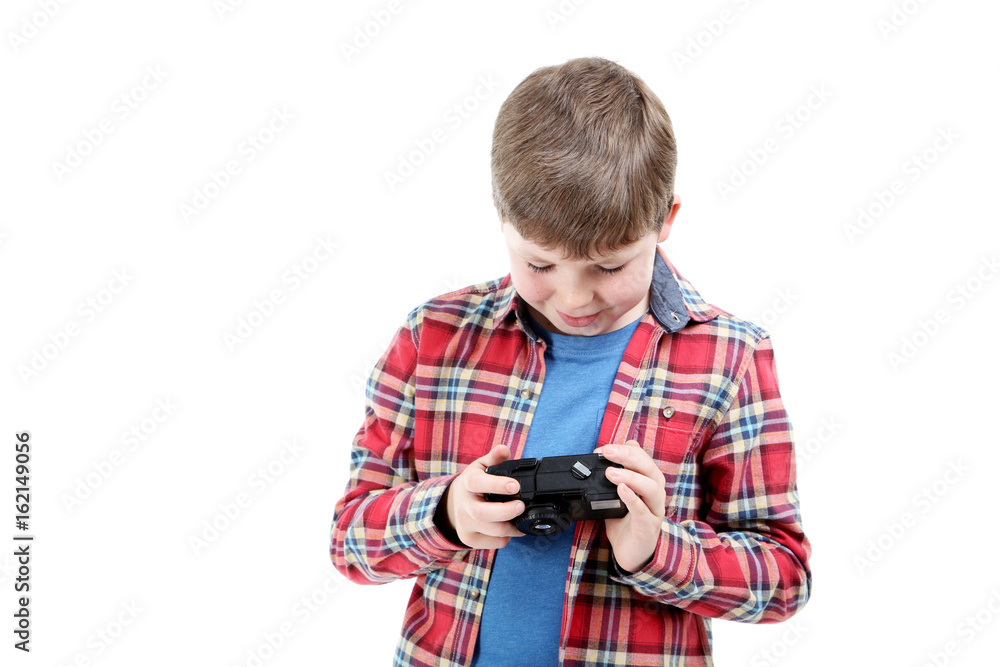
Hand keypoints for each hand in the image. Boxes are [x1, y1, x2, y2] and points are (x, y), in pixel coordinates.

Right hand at [442, 445, 525, 548]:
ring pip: (492, 531)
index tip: (516, 486)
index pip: (478, 483)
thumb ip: (495, 458)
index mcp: (468, 483)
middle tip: (521, 506)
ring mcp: (465, 524)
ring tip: (523, 519)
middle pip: (482, 513)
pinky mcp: (470, 539)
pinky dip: (507, 537)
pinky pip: (494, 543)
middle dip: (505, 512)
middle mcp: (464, 505)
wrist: (454, 503)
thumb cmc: (475, 483)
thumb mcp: (482, 467)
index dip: (497, 485)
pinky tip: (511, 528)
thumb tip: (504, 449)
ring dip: (512, 527)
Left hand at [595, 440, 666, 572]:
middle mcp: (655, 494)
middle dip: (628, 457)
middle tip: (607, 453)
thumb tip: (608, 453)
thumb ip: (616, 476)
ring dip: (631, 477)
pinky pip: (643, 511)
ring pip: (652, 488)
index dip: (624, 450)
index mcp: (649, 482)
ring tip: (610, 473)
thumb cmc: (625, 522)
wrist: (631, 553)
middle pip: (650, 469)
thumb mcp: (617, 495)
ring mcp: (654, 511)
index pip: (643, 458)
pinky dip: (633, 498)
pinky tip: (621, 490)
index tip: (603, 449)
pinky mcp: (648, 527)